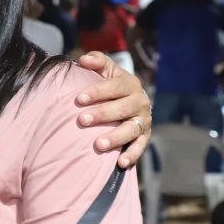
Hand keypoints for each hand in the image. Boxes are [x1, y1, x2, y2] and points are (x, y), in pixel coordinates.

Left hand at [74, 51, 150, 169]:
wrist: (129, 98)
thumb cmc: (110, 83)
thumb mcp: (106, 69)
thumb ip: (96, 61)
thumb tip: (83, 60)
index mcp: (130, 84)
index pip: (114, 87)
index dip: (97, 92)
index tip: (78, 99)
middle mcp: (140, 102)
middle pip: (122, 109)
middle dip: (102, 114)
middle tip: (81, 120)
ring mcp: (144, 120)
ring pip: (131, 129)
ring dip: (115, 137)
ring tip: (98, 145)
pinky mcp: (145, 135)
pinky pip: (140, 146)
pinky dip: (132, 155)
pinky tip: (120, 163)